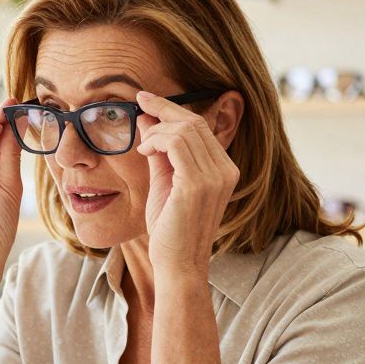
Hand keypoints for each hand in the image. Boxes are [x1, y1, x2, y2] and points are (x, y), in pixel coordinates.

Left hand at [134, 90, 238, 278]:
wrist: (177, 264)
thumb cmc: (170, 229)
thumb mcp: (165, 182)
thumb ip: (159, 153)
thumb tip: (146, 121)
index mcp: (223, 169)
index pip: (200, 127)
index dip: (173, 109)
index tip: (147, 99)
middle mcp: (226, 170)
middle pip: (194, 122)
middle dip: (164, 109)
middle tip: (139, 102)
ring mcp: (215, 176)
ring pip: (184, 129)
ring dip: (156, 129)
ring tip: (142, 142)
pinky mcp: (198, 183)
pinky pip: (175, 143)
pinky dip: (156, 139)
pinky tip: (144, 149)